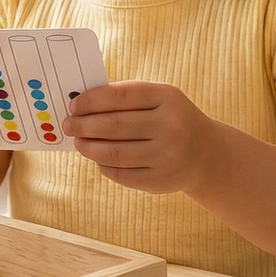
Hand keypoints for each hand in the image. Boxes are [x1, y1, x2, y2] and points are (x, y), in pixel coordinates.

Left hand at [62, 81, 216, 193]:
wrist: (206, 154)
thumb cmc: (171, 119)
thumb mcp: (159, 99)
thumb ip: (125, 97)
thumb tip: (80, 104)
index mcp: (167, 98)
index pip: (120, 96)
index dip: (91, 101)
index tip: (73, 105)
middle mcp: (170, 126)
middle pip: (113, 125)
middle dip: (83, 125)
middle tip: (69, 125)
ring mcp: (166, 156)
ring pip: (113, 153)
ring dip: (88, 147)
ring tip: (79, 142)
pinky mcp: (160, 180)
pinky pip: (120, 174)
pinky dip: (103, 165)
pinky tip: (98, 158)